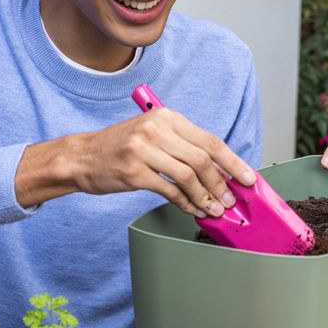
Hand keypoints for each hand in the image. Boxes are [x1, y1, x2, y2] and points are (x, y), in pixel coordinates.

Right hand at [15, 109, 255, 216]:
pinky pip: (169, 190)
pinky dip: (186, 203)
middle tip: (231, 200)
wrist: (80, 157)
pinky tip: (192, 210)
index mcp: (165, 117)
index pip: (209, 139)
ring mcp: (143, 150)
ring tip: (214, 209)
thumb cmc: (118, 148)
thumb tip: (217, 170)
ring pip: (189, 175)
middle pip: (202, 158)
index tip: (247, 177)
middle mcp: (155, 129)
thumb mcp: (150, 134)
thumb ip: (181, 146)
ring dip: (206, 196)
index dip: (232, 162)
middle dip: (222, 183)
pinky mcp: (133, 172)